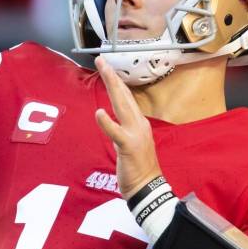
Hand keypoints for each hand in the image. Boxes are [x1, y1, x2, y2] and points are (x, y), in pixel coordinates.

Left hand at [93, 56, 163, 197]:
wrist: (149, 188)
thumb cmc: (139, 168)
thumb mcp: (132, 143)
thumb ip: (123, 129)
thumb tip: (112, 119)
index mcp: (139, 123)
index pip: (126, 98)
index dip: (116, 82)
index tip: (107, 67)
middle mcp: (139, 124)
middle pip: (124, 96)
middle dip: (112, 76)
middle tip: (101, 60)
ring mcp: (135, 134)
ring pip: (122, 106)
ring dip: (112, 87)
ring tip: (103, 71)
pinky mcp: (128, 146)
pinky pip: (116, 133)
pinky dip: (107, 122)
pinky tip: (99, 112)